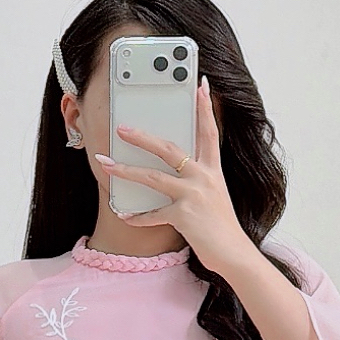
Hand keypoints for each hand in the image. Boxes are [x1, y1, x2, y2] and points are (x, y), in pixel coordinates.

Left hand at [92, 77, 251, 277]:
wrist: (234, 253)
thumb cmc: (222, 227)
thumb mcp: (216, 195)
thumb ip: (200, 179)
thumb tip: (179, 170)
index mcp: (213, 169)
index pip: (209, 132)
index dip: (205, 108)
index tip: (201, 85)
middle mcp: (203, 177)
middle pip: (168, 149)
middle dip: (142, 137)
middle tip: (122, 128)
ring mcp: (193, 195)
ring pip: (152, 177)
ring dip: (125, 171)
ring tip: (106, 164)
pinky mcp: (184, 215)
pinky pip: (153, 214)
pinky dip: (136, 216)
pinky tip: (123, 215)